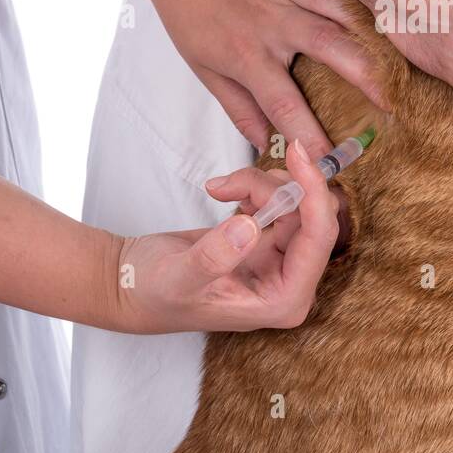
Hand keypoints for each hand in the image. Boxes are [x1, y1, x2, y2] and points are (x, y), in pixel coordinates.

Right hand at [114, 141, 339, 331]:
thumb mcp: (178, 278)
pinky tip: (228, 194)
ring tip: (221, 189)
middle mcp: (291, 281)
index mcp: (284, 301)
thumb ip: (214, 258)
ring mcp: (282, 259)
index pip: (318, 240)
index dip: (313, 192)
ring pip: (295, 202)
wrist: (133, 284)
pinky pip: (280, 200)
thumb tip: (249, 228)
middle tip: (230, 184)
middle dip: (274, 188)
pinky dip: (255, 187)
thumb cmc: (153, 293)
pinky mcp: (269, 240)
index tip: (297, 152)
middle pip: (310, 215)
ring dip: (259, 185)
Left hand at [132, 0, 385, 156]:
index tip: (333, 160)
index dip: (310, 136)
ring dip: (372, 26)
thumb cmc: (185, 4)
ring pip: (338, 4)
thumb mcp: (201, 63)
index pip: (284, 104)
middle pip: (328, 49)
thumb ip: (237, 104)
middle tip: (394, 101)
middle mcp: (273, 21)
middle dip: (365, 77)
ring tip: (404, 47)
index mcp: (248, 54)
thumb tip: (262, 141)